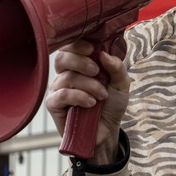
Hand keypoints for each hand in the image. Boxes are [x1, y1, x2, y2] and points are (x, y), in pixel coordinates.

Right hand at [45, 39, 130, 164]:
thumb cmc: (112, 104)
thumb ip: (117, 67)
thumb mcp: (122, 84)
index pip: (70, 46)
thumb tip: (104, 54)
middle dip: (81, 62)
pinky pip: (61, 95)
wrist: (108, 131)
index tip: (92, 49)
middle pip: (62, 57)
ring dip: (88, 85)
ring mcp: (58, 89)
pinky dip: (78, 96)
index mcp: (80, 64)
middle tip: (96, 72)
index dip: (78, 44)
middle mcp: (66, 73)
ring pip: (67, 77)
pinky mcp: (54, 105)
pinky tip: (90, 103)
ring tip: (101, 95)